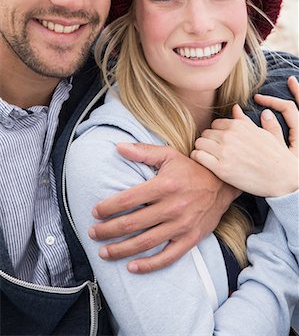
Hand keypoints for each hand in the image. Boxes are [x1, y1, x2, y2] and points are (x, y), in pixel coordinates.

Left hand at [89, 143, 238, 272]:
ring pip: (145, 242)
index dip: (107, 207)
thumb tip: (118, 147)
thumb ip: (143, 152)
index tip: (95, 212)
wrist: (222, 185)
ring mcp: (181, 225)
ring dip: (121, 249)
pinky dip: (149, 264)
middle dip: (107, 230)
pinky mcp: (190, 239)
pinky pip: (167, 257)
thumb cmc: (191, 169)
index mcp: (164, 185)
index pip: (127, 200)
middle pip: (132, 223)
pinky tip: (132, 267)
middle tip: (92, 233)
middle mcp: (172, 207)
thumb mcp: (169, 155)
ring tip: (104, 252)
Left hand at [191, 76, 298, 197]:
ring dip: (202, 150)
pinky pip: (197, 156)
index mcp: (239, 125)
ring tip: (210, 158)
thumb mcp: (262, 133)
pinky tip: (206, 164)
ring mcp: (224, 152)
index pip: (215, 124)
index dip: (217, 134)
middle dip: (208, 142)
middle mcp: (230, 136)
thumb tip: (234, 107)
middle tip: (215, 153)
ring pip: (199, 143)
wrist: (282, 178)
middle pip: (205, 133)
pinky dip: (198, 158)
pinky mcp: (221, 168)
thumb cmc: (274, 155)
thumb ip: (245, 120)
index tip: (222, 143)